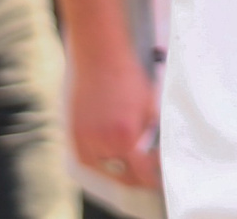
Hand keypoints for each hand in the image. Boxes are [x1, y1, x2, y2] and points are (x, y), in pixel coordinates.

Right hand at [71, 45, 162, 189]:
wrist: (100, 58)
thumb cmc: (128, 78)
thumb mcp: (150, 107)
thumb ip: (151, 135)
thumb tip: (156, 154)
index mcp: (125, 137)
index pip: (142, 174)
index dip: (154, 179)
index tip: (162, 178)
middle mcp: (103, 144)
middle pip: (123, 177)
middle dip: (139, 179)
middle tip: (150, 176)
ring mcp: (85, 141)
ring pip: (105, 172)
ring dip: (120, 172)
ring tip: (133, 167)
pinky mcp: (75, 136)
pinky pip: (88, 161)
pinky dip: (101, 164)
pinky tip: (112, 159)